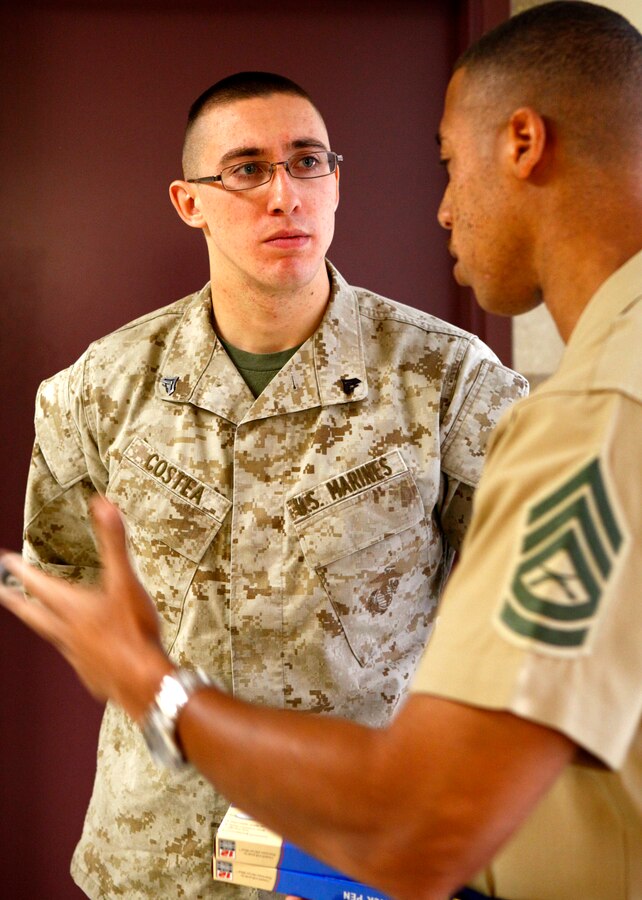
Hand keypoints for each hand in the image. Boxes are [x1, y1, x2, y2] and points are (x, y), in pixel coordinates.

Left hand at [0, 497, 172, 720]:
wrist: (143, 681)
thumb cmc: (133, 631)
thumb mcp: (126, 581)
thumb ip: (114, 543)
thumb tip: (104, 506)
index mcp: (72, 607)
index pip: (39, 585)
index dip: (21, 571)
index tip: (5, 561)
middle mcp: (67, 631)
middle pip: (34, 614)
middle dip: (17, 601)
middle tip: (2, 593)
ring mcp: (77, 655)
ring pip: (52, 636)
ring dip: (42, 623)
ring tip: (40, 618)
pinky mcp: (91, 674)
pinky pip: (75, 657)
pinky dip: (72, 648)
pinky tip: (82, 649)